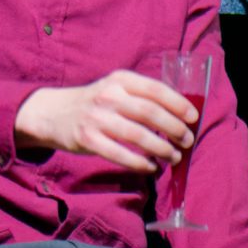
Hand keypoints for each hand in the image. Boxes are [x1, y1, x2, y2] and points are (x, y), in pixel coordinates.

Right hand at [16, 71, 196, 169]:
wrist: (54, 113)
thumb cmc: (97, 103)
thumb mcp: (116, 89)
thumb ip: (142, 97)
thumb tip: (181, 115)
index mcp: (120, 80)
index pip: (155, 89)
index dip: (177, 104)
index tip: (193, 117)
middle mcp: (108, 96)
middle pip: (149, 113)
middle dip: (174, 129)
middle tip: (187, 141)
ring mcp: (96, 118)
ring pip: (137, 135)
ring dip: (161, 149)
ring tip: (174, 157)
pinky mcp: (87, 139)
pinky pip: (120, 154)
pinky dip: (140, 163)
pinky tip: (152, 167)